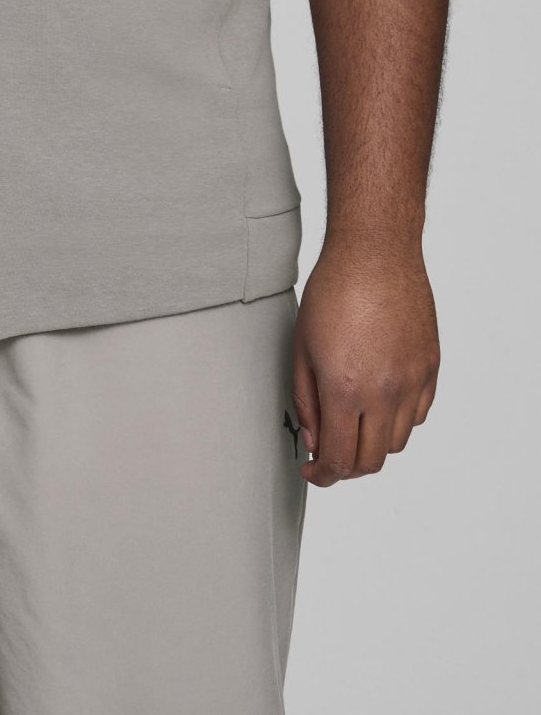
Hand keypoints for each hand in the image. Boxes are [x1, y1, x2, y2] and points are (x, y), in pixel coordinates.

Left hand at [292, 235, 438, 486]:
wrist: (375, 256)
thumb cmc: (334, 290)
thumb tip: (313, 436)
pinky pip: (417, 416)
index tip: (314, 472)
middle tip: (328, 456)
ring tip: (350, 425)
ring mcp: (412, 384)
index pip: (338, 457)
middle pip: (370, 460)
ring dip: (371, 443)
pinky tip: (377, 404)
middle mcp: (383, 393)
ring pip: (396, 442)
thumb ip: (305, 398)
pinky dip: (396, 421)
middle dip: (346, 468)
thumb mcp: (301, 346)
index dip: (323, 474)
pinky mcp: (430, 371)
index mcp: (344, 388)